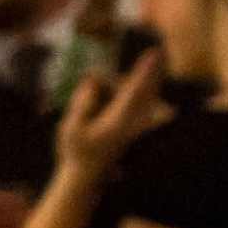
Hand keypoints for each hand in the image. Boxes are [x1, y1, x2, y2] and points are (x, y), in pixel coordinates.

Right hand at [55, 49, 167, 178]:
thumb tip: (92, 80)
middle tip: (158, 51)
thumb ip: (82, 102)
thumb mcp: (70, 127)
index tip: (152, 54)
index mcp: (117, 120)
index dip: (143, 71)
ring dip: (146, 81)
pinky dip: (143, 91)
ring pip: (146, 97)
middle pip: (146, 91)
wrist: (88, 175)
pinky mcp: (134, 126)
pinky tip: (139, 85)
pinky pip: (143, 104)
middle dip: (152, 72)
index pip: (134, 91)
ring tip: (142, 67)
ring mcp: (135, 125)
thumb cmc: (76, 151)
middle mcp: (132, 122)